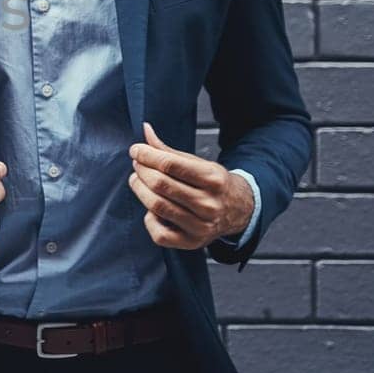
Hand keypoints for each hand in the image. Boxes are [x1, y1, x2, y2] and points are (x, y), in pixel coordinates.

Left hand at [126, 121, 253, 249]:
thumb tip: (145, 130)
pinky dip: (148, 218)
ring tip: (138, 180)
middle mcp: (209, 204)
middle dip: (141, 170)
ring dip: (140, 189)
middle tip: (137, 164)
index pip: (170, 164)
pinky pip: (158, 233)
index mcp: (213, 179)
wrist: (237, 210)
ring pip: (156, 206)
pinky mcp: (191, 242)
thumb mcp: (198, 163)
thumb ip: (168, 150)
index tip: (136, 150)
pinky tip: (151, 208)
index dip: (147, 155)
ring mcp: (200, 226)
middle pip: (161, 185)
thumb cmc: (212, 184)